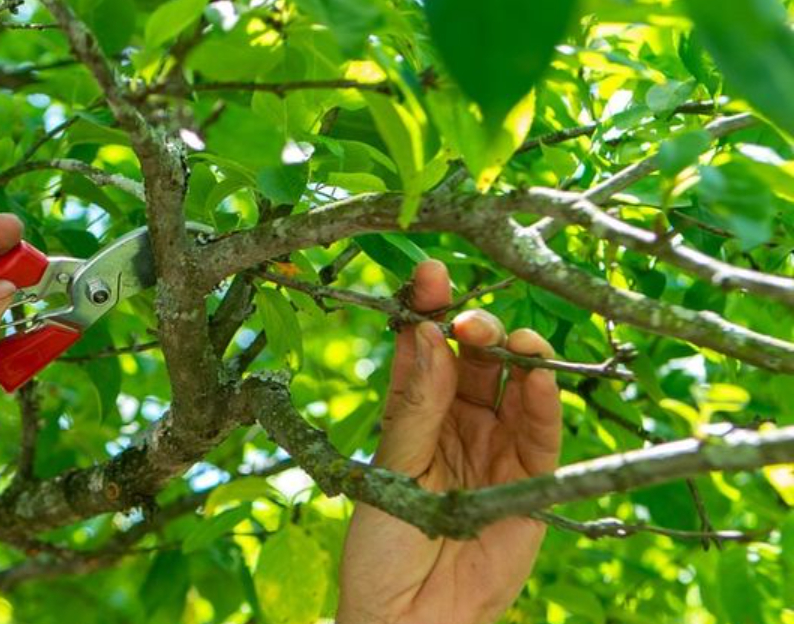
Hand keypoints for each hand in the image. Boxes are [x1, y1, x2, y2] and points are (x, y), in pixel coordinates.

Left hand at [338, 260, 561, 623]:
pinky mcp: (529, 479)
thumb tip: (424, 334)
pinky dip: (543, 402)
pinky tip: (537, 377)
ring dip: (516, 356)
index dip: (429, 309)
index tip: (430, 273)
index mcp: (413, 412)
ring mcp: (494, 447)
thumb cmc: (382, 547)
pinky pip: (540, 432)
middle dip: (475, 329)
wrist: (408, 617)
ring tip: (508, 343)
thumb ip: (416, 406)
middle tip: (467, 321)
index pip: (425, 348)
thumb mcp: (390, 470)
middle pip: (476, 358)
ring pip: (515, 385)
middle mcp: (456, 421)